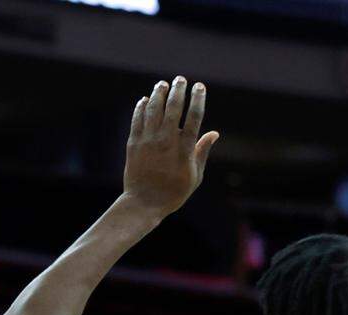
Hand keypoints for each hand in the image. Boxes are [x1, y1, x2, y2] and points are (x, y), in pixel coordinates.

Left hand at [122, 76, 219, 215]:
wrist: (144, 202)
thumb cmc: (174, 192)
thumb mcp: (195, 176)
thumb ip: (202, 151)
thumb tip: (214, 133)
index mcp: (184, 150)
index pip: (193, 118)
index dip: (197, 99)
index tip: (199, 87)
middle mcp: (166, 142)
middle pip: (173, 109)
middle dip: (177, 91)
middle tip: (180, 79)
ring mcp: (148, 141)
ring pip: (153, 110)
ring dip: (158, 94)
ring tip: (162, 84)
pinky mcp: (133, 143)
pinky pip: (137, 119)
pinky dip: (141, 107)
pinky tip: (146, 100)